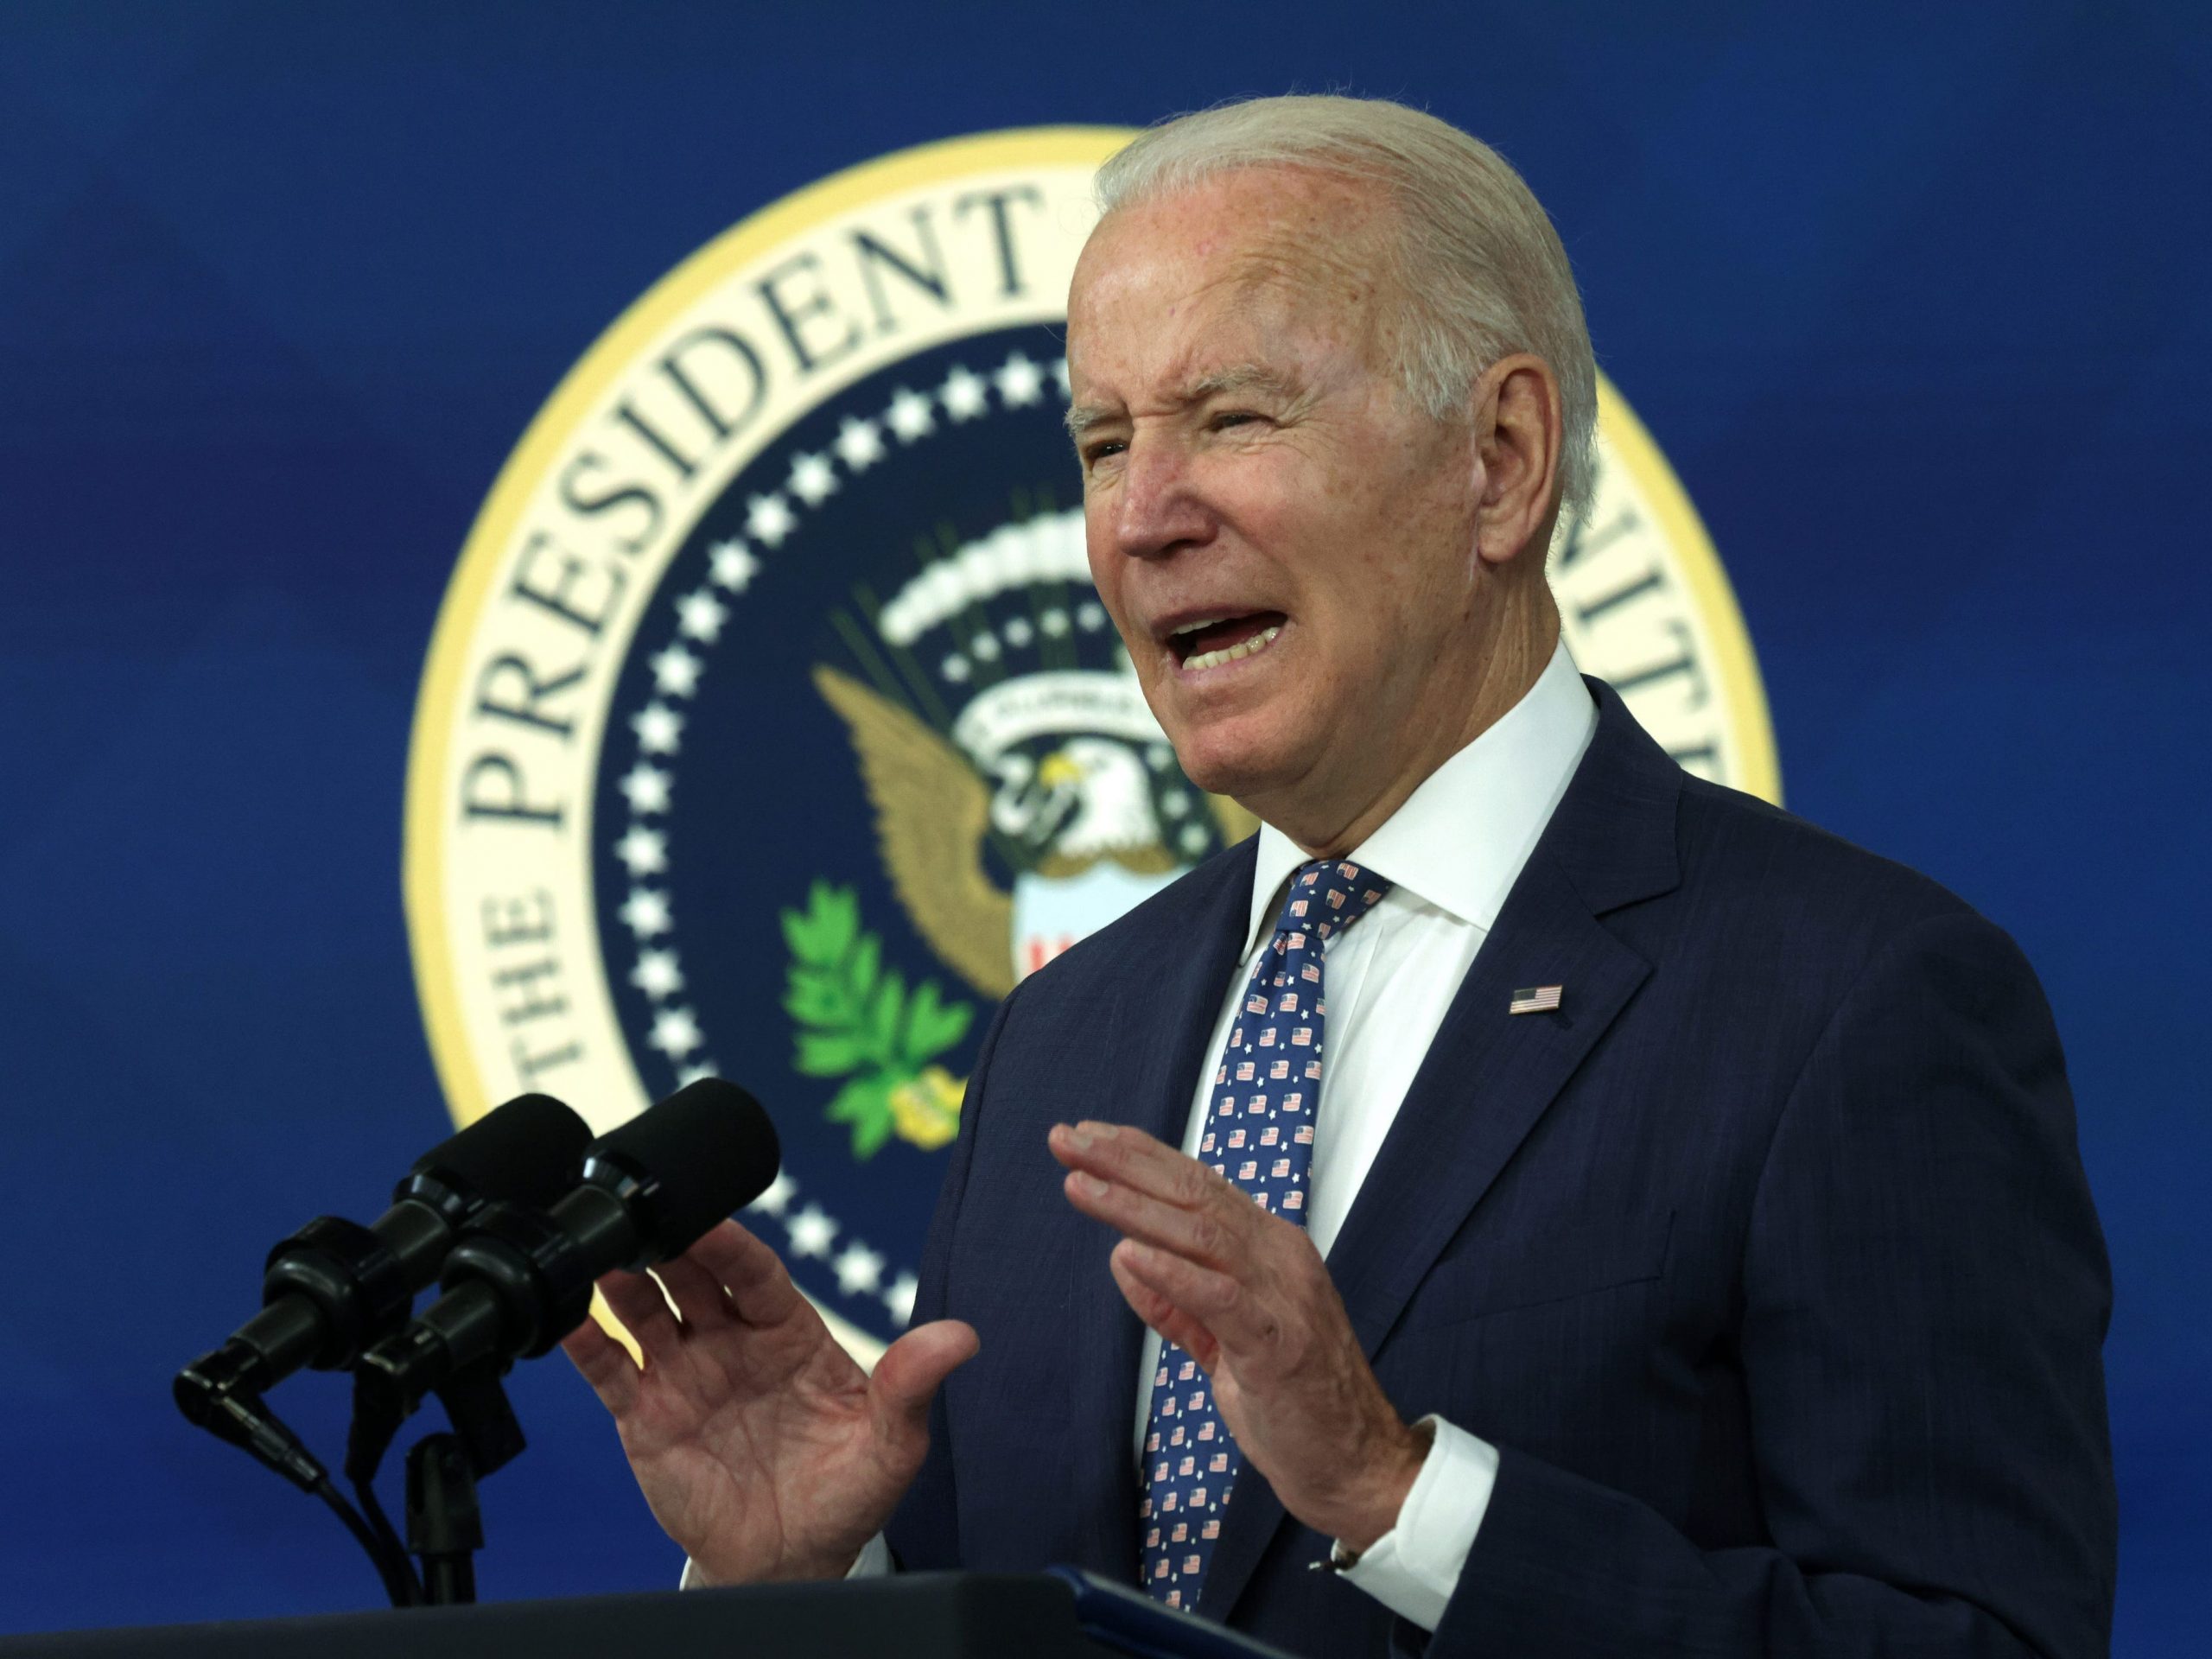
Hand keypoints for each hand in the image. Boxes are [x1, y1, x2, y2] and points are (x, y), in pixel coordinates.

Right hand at [561, 1220, 977, 1583]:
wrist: (791, 1563)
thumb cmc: (847, 1492)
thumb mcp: (892, 1442)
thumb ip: (913, 1384)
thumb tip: (962, 1337)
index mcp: (788, 1330)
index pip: (756, 1273)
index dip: (731, 1244)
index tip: (710, 1216)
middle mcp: (731, 1341)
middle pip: (694, 1277)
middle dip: (670, 1244)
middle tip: (644, 1215)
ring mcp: (684, 1374)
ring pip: (646, 1311)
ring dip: (623, 1280)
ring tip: (602, 1254)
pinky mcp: (645, 1416)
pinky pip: (610, 1370)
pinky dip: (583, 1343)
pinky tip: (564, 1315)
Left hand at [1049, 1121, 1425, 1552]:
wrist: (1357, 1465)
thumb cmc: (1295, 1404)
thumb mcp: (1223, 1346)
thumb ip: (1177, 1304)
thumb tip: (1122, 1256)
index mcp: (1269, 1250)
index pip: (1200, 1185)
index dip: (1141, 1157)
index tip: (1088, 1136)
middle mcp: (1279, 1257)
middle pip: (1195, 1193)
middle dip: (1125, 1164)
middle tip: (1067, 1140)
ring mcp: (1283, 1297)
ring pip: (1202, 1233)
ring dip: (1134, 1207)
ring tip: (1080, 1185)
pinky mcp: (1278, 1345)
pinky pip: (1219, 1297)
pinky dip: (1172, 1271)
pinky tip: (1128, 1253)